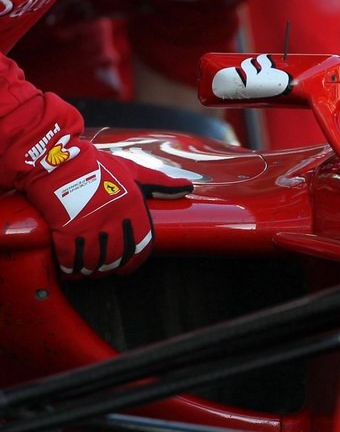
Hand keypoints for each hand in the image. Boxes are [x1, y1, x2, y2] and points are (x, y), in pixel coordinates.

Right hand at [20, 140, 192, 276]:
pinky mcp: (66, 231)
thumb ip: (161, 183)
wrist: (60, 162)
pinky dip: (72, 269)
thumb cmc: (98, 166)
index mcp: (133, 207)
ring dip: (92, 270)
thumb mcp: (134, 172)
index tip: (129, 266)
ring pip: (95, 262)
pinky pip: (72, 260)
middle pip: (117, 257)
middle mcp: (114, 220)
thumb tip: (188, 186)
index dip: (136, 260)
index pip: (142, 244)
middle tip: (108, 269)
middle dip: (113, 268)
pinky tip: (72, 269)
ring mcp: (89, 227)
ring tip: (90, 269)